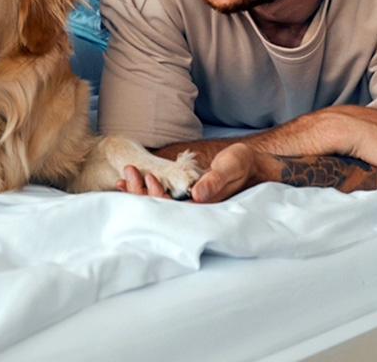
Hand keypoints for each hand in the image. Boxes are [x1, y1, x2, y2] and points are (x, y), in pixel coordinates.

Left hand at [118, 144, 262, 202]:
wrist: (249, 166)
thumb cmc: (241, 166)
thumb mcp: (230, 168)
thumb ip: (215, 181)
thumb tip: (198, 194)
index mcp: (203, 207)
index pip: (173, 210)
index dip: (156, 197)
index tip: (147, 178)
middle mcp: (192, 208)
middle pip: (161, 208)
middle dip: (141, 192)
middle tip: (128, 172)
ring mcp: (188, 202)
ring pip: (158, 202)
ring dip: (140, 189)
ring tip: (126, 174)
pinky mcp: (185, 193)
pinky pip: (162, 193)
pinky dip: (146, 187)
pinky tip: (132, 180)